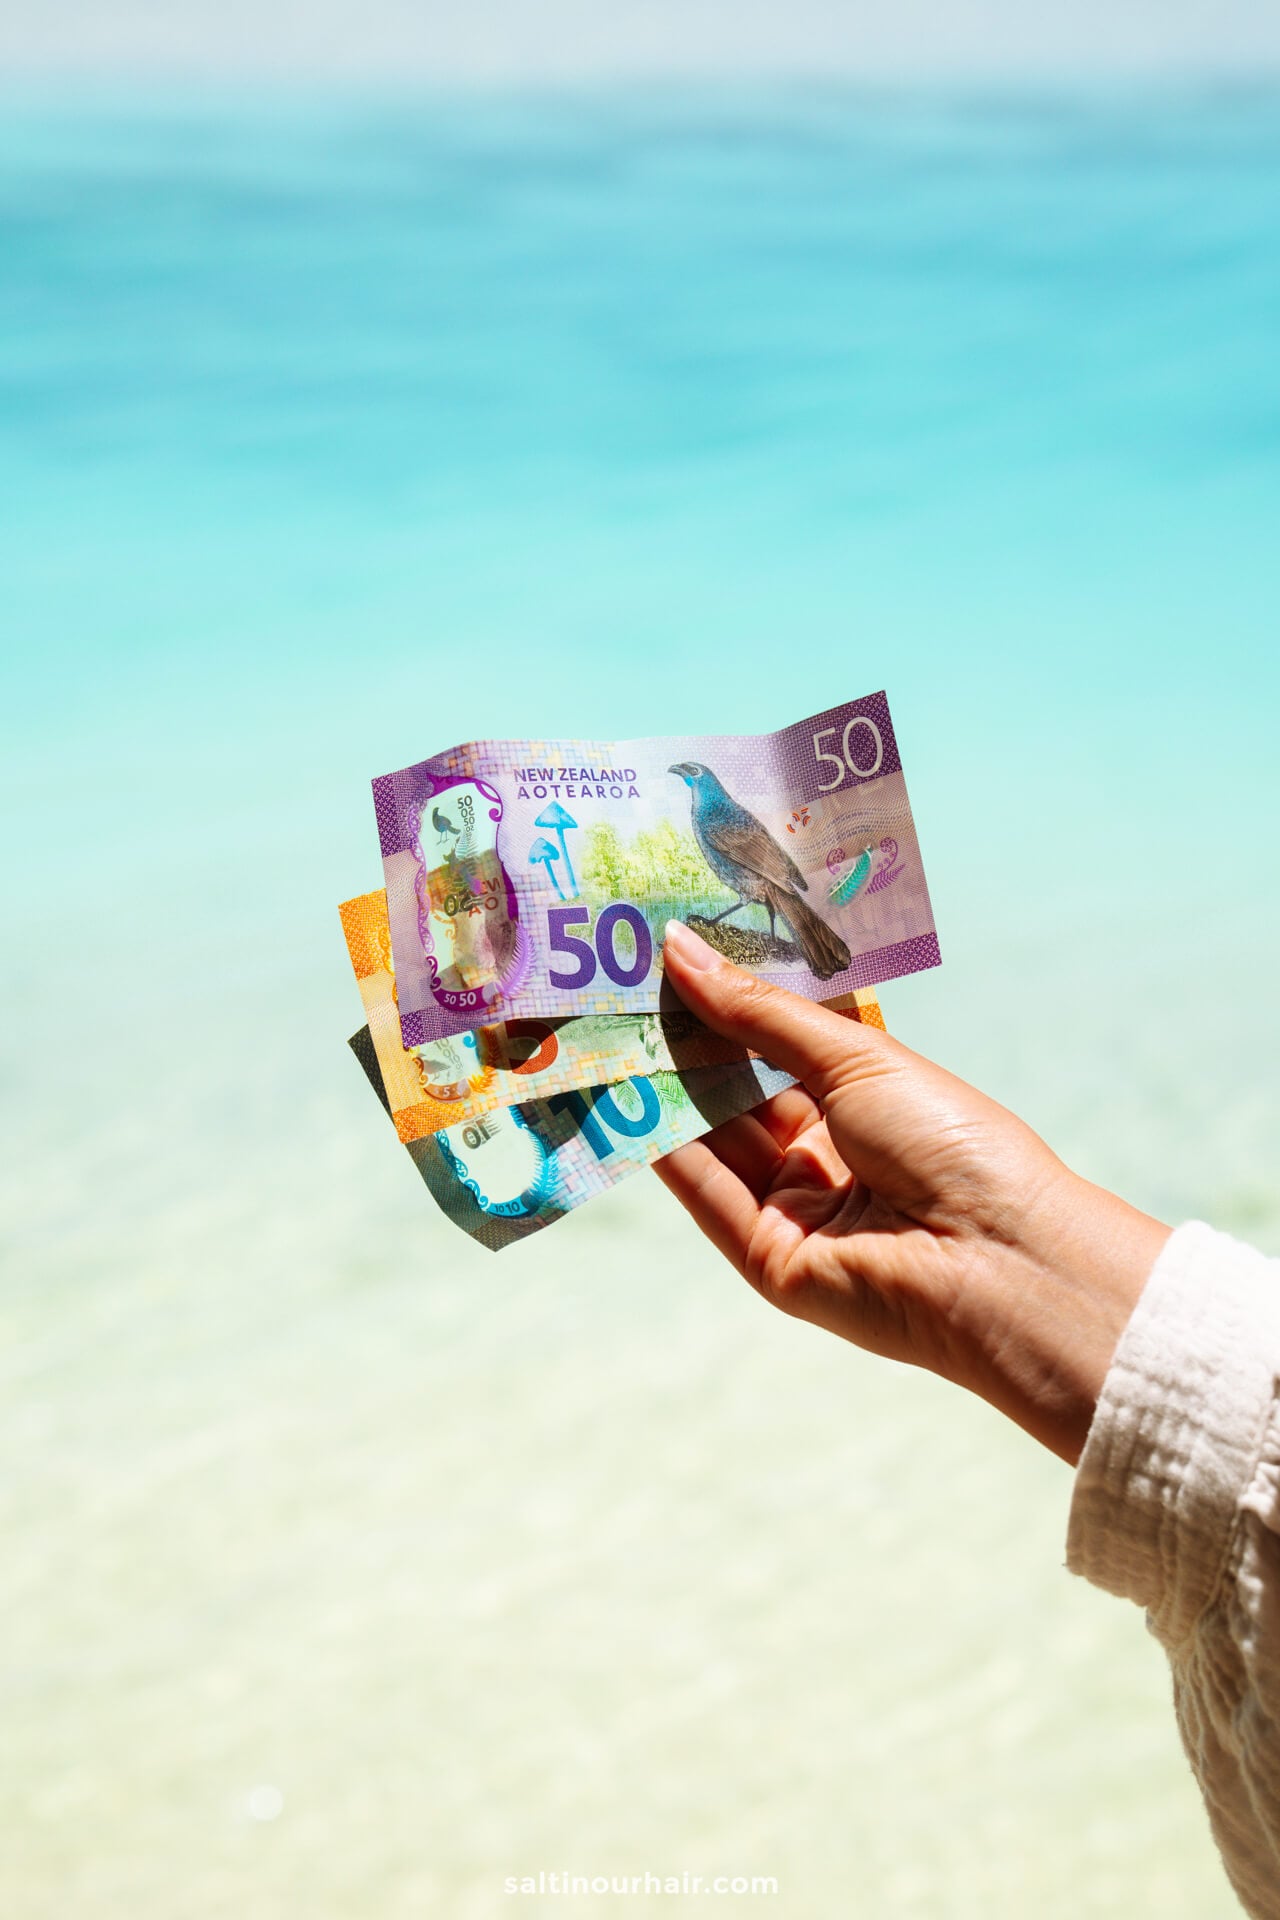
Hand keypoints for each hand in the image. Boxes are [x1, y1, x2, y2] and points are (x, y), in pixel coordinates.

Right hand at [656, 921, 1169, 1464]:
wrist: (996, 1255)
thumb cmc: (951, 1138)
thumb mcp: (855, 1057)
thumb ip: (759, 1012)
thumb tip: (681, 946)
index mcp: (862, 1103)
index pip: (776, 1047)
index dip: (725, 1002)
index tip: (667, 953)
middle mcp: (826, 1156)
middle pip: (736, 1094)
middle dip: (682, 1042)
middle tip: (616, 985)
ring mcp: (794, 1209)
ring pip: (713, 1140)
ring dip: (661, 1088)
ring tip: (603, 1024)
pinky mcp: (767, 1258)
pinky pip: (708, 1194)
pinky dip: (664, 1147)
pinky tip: (622, 1095)